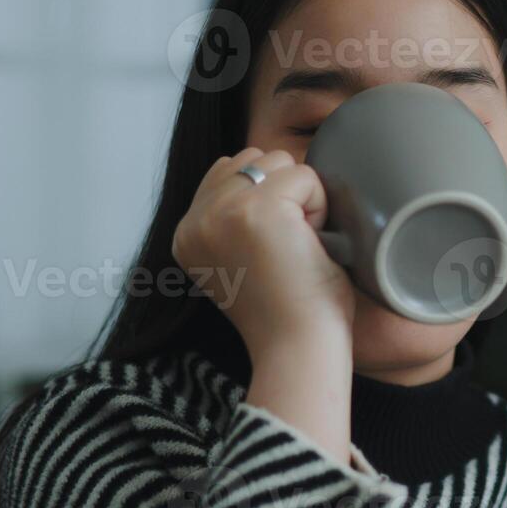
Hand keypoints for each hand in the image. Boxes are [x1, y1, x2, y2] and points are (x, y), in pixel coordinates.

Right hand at [173, 149, 355, 462]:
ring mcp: (221, 213)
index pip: (228, 169)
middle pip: (254, 158)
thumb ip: (232, 214)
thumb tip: (255, 165)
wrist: (299, 349)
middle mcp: (194, 221)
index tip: (272, 250)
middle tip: (289, 249)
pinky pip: (306, 176)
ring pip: (279, 162)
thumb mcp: (240, 257)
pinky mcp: (255, 210)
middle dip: (285, 194)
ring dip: (303, 200)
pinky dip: (321, 208)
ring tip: (298, 247)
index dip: (267, 198)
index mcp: (186, 234)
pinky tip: (310, 246)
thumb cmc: (288, 310)